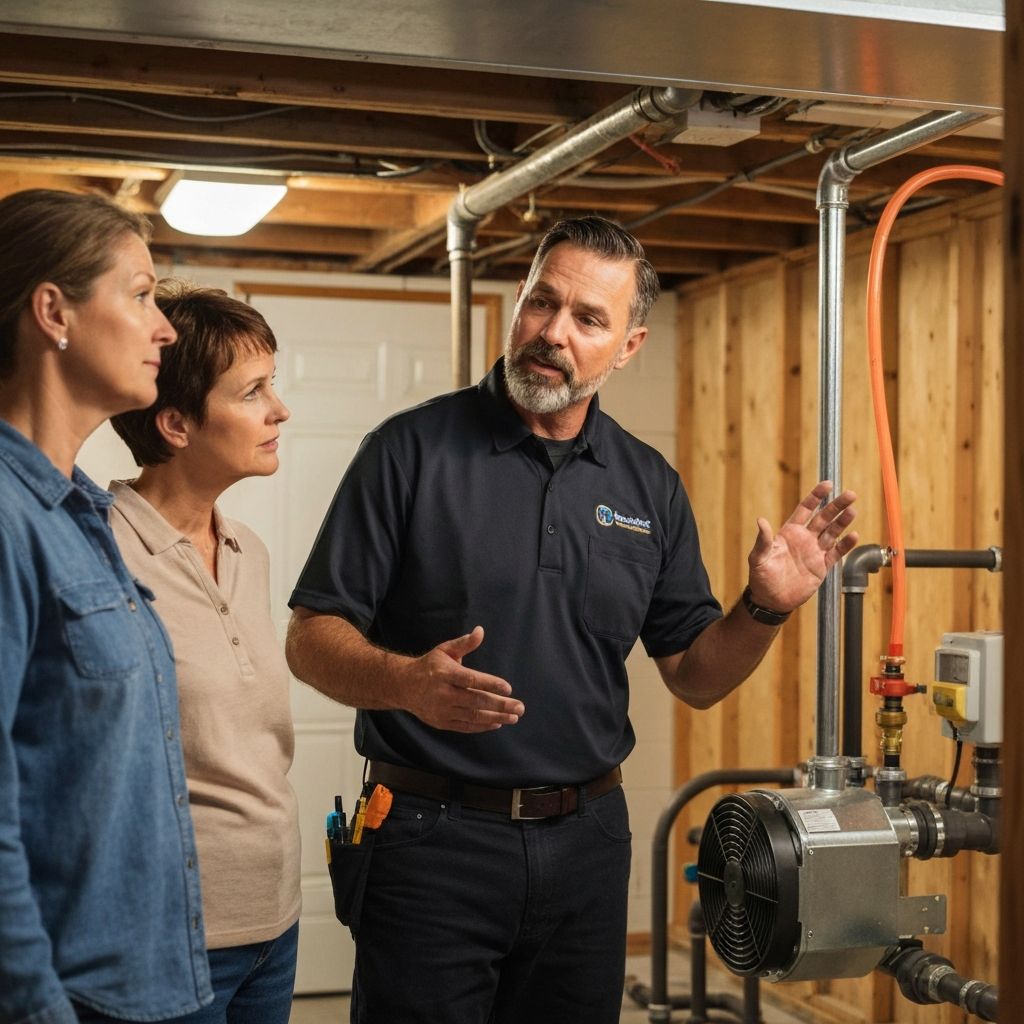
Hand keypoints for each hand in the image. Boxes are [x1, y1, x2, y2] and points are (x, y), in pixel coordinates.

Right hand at [403, 625, 524, 732]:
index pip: (471, 680)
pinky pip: (465, 726)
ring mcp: (442, 710)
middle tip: (520, 707)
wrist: (404, 686)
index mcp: (445, 674)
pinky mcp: (441, 722)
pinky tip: (497, 722)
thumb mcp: (444, 650)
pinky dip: (482, 726)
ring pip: (473, 716)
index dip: (490, 684)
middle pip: (476, 701)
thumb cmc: (430, 665)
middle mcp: (443, 693)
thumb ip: (464, 643)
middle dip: (500, 705)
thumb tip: (480, 631)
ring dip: (496, 717)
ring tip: (513, 717)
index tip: (509, 688)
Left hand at [747, 481, 857, 612]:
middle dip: (836, 506)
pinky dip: (845, 545)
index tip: (827, 484)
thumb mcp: (758, 558)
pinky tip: (854, 535)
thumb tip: (760, 521)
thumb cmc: (761, 577)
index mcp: (789, 532)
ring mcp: (814, 552)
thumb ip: (763, 541)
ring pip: (832, 533)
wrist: (771, 600)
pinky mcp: (821, 566)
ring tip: (852, 511)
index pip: (805, 509)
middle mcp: (804, 539)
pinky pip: (836, 553)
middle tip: (850, 495)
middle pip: (824, 518)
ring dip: (842, 522)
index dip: (816, 497)